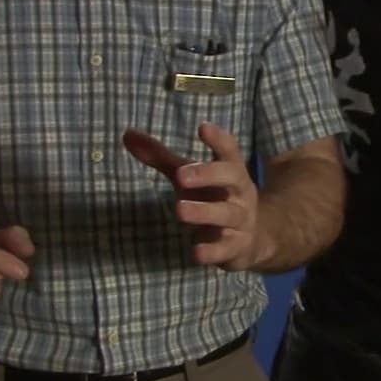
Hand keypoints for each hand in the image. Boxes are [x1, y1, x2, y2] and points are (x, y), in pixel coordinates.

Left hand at [123, 124, 263, 270]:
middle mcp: (239, 192)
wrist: (252, 239)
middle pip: (230, 177)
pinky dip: (213, 251)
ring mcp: (240, 220)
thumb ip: (161, 157)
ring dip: (204, 212)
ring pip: (226, 214)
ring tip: (179, 210)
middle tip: (181, 176)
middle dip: (207, 174)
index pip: (228, 150)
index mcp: (230, 169)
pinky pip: (226, 248)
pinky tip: (196, 252)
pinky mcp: (236, 247)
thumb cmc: (214, 197)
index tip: (203, 127)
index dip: (218, 139)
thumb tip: (127, 134)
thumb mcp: (190, 176)